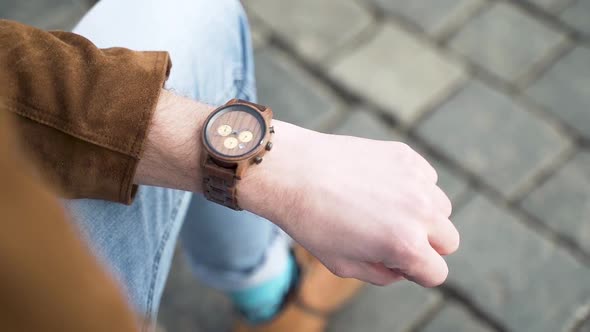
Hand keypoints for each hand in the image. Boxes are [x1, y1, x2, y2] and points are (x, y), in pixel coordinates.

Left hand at [135, 91, 458, 286]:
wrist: (292, 171)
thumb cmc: (312, 223)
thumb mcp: (345, 265)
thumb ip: (384, 274)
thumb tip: (405, 266)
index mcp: (406, 246)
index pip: (438, 273)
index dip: (417, 273)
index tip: (396, 262)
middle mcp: (419, 211)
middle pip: (449, 241)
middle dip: (427, 245)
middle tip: (393, 238)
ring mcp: (416, 179)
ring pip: (441, 207)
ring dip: (423, 214)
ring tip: (385, 210)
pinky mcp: (406, 155)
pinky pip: (426, 178)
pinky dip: (412, 186)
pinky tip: (380, 185)